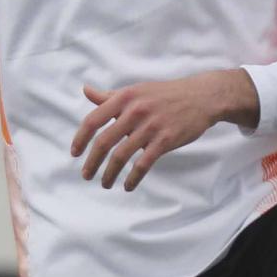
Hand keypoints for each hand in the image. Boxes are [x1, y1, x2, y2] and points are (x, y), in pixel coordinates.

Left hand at [70, 70, 259, 190]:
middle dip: (92, 162)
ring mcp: (150, 127)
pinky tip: (128, 186)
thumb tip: (86, 91)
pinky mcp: (165, 141)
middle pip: (104, 142)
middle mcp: (135, 111)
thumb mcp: (136, 90)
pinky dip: (133, 178)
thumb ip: (110, 96)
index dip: (80, 139)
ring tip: (104, 184)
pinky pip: (143, 164)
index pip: (93, 120)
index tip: (75, 153)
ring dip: (109, 174)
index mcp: (124, 98)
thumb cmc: (165, 94)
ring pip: (121, 156)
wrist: (201, 97)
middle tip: (86, 175)